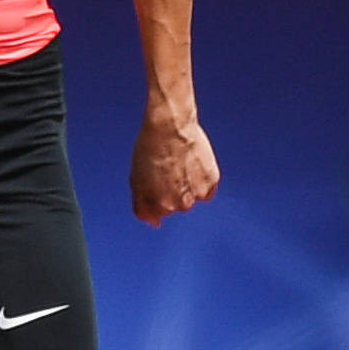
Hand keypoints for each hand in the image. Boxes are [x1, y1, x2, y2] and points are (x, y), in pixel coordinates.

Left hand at [132, 108, 219, 224]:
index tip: (155, 181)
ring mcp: (198, 193)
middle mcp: (182, 204)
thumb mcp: (136, 180)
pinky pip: (208, 190)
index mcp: (161, 205)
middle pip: (177, 206)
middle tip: (167, 170)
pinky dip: (202, 182)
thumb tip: (153, 223)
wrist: (171, 126)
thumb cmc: (150, 148)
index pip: (158, 213)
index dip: (155, 196)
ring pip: (193, 199)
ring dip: (188, 187)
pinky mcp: (212, 180)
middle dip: (171, 192)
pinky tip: (193, 166)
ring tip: (180, 165)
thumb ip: (141, 207)